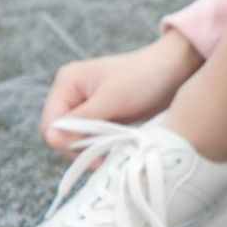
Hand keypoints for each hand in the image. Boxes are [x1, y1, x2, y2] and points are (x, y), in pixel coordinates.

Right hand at [39, 33, 202, 158]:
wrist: (175, 69)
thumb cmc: (144, 78)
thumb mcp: (111, 99)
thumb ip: (81, 121)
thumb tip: (50, 138)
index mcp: (67, 82)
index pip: (50, 123)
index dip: (65, 142)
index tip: (92, 152)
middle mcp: (72, 93)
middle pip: (61, 134)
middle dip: (80, 148)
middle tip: (106, 158)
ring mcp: (86, 106)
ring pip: (77, 140)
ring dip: (93, 149)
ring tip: (116, 153)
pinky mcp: (102, 116)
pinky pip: (93, 138)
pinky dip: (103, 146)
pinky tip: (118, 149)